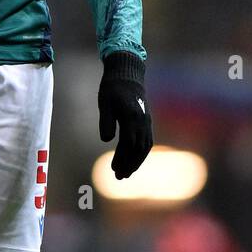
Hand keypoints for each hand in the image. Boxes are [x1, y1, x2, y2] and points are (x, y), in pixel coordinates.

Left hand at [98, 51, 152, 178]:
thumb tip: (106, 140)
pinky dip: (141, 153)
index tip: (113, 170)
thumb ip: (105, 121)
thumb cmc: (113, 87)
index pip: (128, 144)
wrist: (127, 73)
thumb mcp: (104, 102)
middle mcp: (142, 121)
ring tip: (126, 174)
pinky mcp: (146, 121)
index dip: (122, 158)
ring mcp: (146, 121)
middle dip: (130, 164)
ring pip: (145, 147)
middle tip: (119, 177)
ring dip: (136, 162)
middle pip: (138, 149)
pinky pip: (147, 141)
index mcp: (131, 117)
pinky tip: (133, 161)